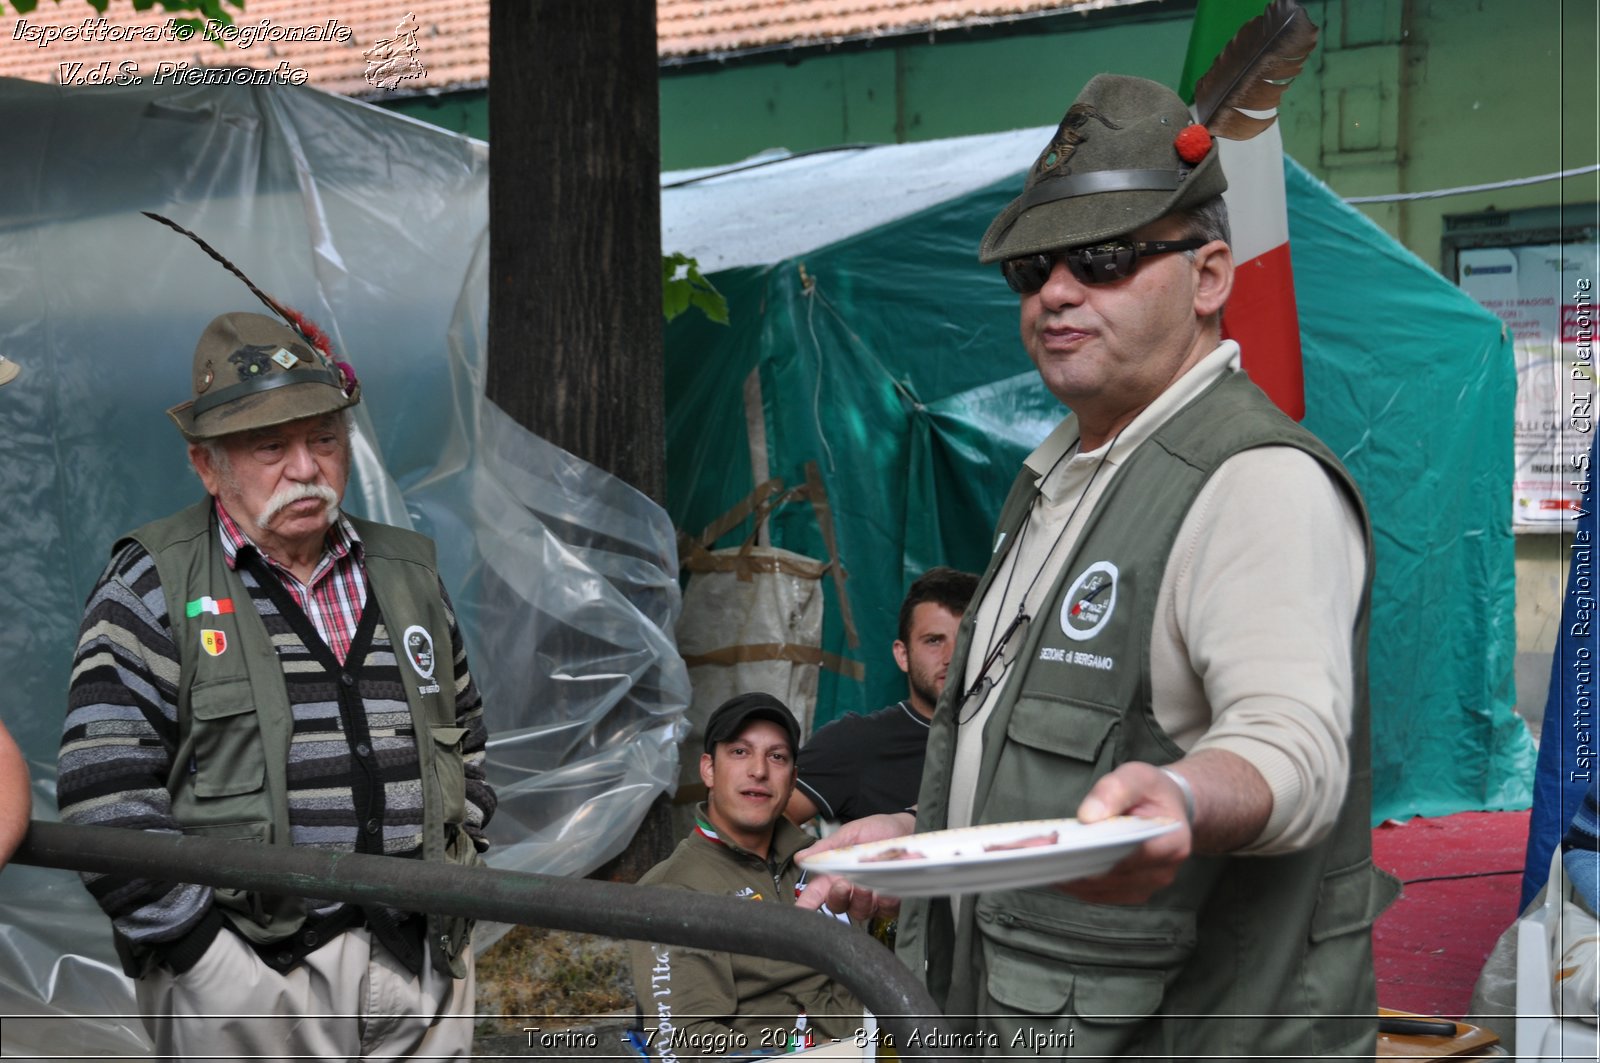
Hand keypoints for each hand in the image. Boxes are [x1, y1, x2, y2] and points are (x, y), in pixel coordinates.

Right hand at [794, 812, 914, 920]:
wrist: (907, 829)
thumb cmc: (875, 831)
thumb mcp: (849, 834)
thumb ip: (826, 848)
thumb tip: (801, 858)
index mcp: (834, 875)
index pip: (816, 894)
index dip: (806, 904)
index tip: (801, 910)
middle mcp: (850, 891)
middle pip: (837, 906)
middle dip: (838, 897)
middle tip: (843, 884)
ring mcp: (871, 899)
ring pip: (861, 911)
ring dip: (863, 899)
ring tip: (869, 883)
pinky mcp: (891, 903)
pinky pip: (886, 910)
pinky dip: (887, 898)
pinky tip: (890, 885)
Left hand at [1055, 762, 1192, 904]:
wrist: (1170, 809)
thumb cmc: (1152, 791)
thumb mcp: (1137, 776)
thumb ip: (1114, 791)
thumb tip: (1088, 816)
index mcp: (1171, 842)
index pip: (1131, 855)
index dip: (1097, 853)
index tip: (1064, 848)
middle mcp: (1162, 871)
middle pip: (1112, 876)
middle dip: (1076, 866)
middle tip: (1040, 855)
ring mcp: (1147, 886)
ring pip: (1102, 891)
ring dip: (1071, 879)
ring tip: (1041, 862)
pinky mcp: (1132, 892)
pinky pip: (1099, 895)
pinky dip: (1076, 884)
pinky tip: (1055, 870)